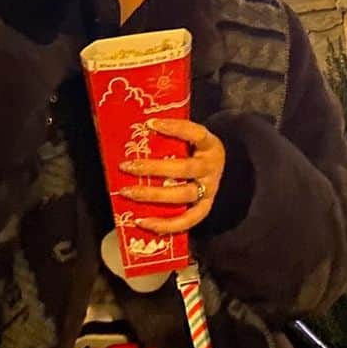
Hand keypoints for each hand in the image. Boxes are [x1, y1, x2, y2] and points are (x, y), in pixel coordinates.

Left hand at [118, 119, 224, 233]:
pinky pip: (186, 220)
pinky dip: (164, 224)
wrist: (219, 169)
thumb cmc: (197, 151)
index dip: (175, 128)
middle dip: (153, 168)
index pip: (196, 133)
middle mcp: (212, 168)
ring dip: (153, 195)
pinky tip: (142, 221)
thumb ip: (173, 137)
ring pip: (182, 195)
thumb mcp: (193, 139)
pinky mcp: (204, 208)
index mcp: (210, 145)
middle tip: (126, 166)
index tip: (150, 123)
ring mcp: (210, 190)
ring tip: (128, 192)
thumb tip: (137, 130)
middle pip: (184, 169)